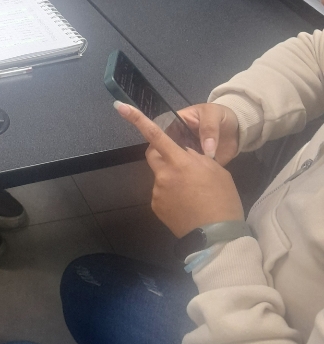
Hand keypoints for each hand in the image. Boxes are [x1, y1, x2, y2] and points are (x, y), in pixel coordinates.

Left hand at [114, 101, 243, 236]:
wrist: (216, 236)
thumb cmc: (222, 199)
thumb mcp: (217, 170)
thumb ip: (197, 158)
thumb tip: (185, 154)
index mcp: (180, 162)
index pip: (155, 135)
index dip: (137, 119)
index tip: (120, 107)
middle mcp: (164, 175)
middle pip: (153, 154)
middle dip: (161, 152)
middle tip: (180, 160)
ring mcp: (158, 192)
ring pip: (160, 175)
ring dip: (170, 176)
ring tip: (192, 191)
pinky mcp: (156, 207)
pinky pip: (161, 192)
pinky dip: (171, 193)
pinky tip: (186, 203)